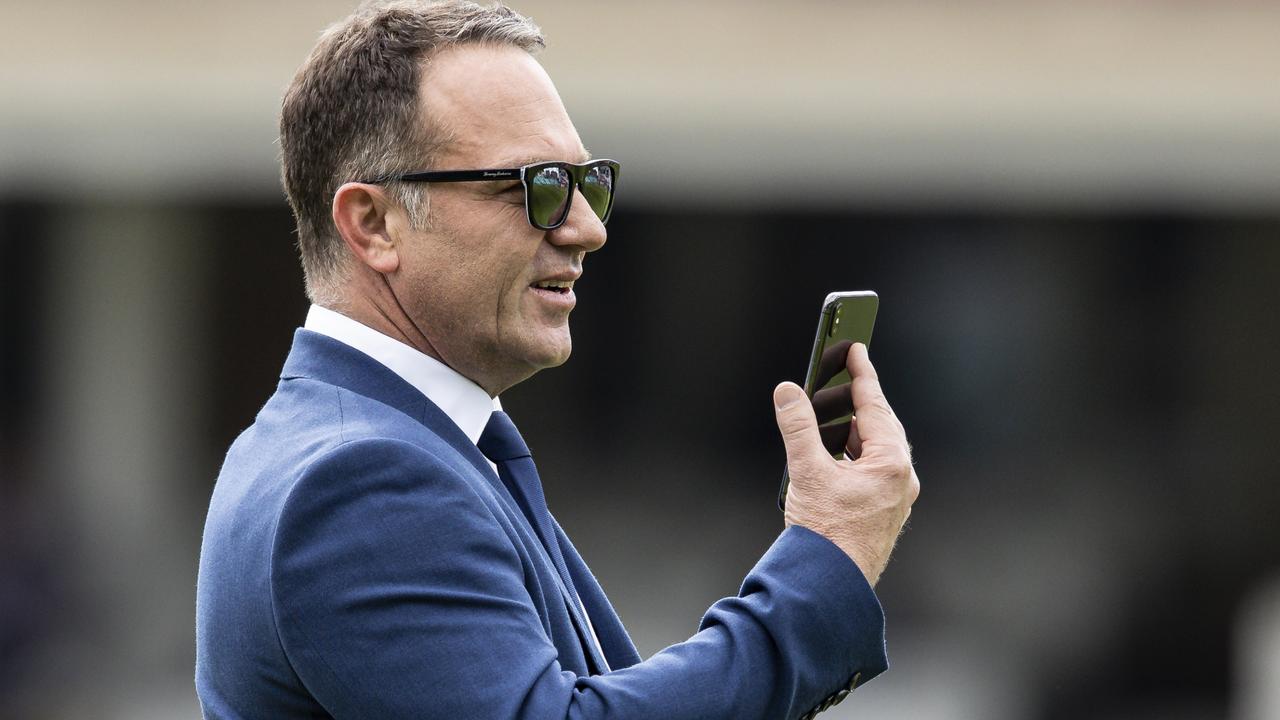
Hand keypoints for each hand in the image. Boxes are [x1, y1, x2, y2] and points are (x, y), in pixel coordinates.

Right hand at [773, 343, 918, 585]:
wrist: (830, 586)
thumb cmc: (825, 536)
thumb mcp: (807, 472)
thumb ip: (798, 427)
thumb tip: (788, 392)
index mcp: (890, 464)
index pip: (875, 406)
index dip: (862, 374)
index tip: (857, 349)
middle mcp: (900, 480)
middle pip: (882, 426)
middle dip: (862, 401)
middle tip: (846, 378)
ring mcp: (895, 499)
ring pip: (878, 450)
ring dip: (857, 430)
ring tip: (835, 417)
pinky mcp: (884, 513)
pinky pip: (875, 470)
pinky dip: (857, 454)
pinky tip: (837, 457)